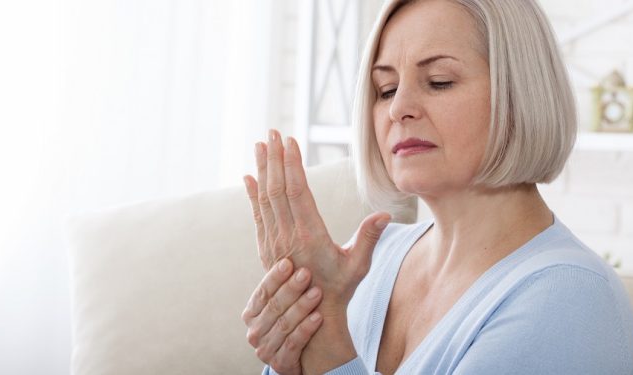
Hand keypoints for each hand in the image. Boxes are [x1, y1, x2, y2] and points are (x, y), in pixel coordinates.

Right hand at [242, 258, 322, 374]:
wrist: (307, 357)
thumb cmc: (298, 321)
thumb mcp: (289, 302)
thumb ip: (287, 281)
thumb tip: (290, 248)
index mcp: (252, 312)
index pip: (263, 292)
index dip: (275, 277)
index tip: (289, 262)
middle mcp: (254, 330)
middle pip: (273, 306)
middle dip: (291, 289)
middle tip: (306, 273)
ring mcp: (265, 348)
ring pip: (284, 325)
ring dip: (301, 307)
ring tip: (318, 292)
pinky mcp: (280, 364)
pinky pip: (293, 344)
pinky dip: (306, 329)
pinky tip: (318, 317)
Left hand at [243, 129, 390, 313]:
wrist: (313, 317)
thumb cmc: (341, 289)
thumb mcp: (359, 266)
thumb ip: (369, 238)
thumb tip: (384, 214)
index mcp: (310, 236)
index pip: (297, 192)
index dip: (292, 165)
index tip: (290, 141)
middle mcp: (287, 237)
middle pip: (277, 189)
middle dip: (274, 158)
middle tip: (272, 132)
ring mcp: (274, 242)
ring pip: (265, 199)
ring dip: (262, 169)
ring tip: (260, 145)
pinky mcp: (266, 248)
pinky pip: (258, 215)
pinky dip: (252, 194)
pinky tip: (248, 177)